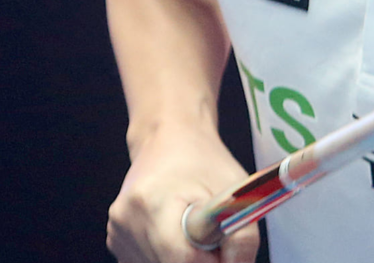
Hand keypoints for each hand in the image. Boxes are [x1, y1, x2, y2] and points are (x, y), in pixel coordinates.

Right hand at [107, 122, 259, 262]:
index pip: (181, 260)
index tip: (226, 253)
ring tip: (197, 231)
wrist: (169, 137)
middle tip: (216, 240)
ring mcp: (117, 233)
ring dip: (185, 261)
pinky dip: (170, 258)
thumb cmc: (203, 159)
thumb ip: (242, 234)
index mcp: (152, 202)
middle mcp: (126, 221)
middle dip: (200, 261)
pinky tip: (179, 234)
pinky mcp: (116, 242)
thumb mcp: (234, 188)